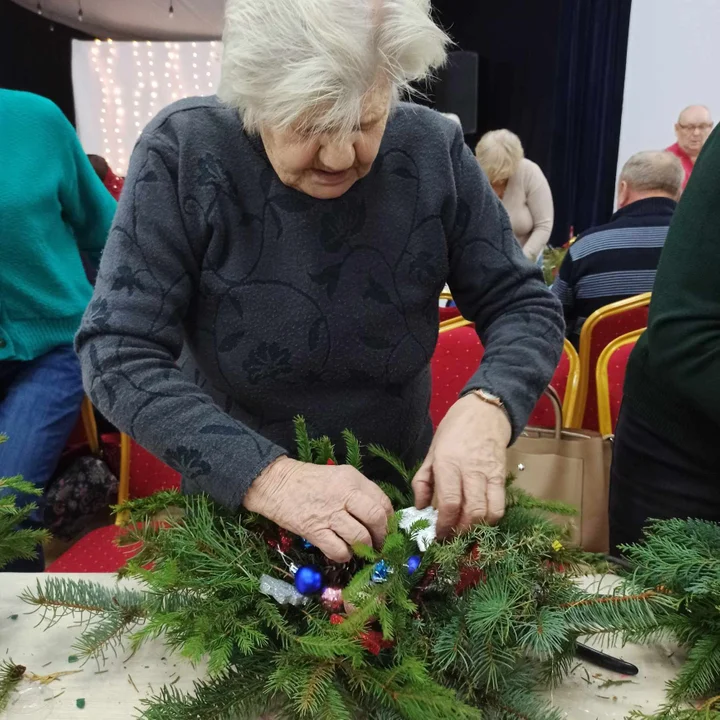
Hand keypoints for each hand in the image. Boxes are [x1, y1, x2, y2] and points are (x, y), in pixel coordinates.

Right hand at [243, 457, 393, 562]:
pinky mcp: (315, 530)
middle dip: (382, 536)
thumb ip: (359, 492)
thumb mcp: (339, 476)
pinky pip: (339, 550)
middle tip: (380, 545)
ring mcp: (329, 513)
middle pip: (376, 519)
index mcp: (353, 479)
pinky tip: (342, 552)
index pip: (383, 501)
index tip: (387, 529)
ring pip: (360, 537)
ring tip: (362, 550)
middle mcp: (345, 495)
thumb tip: (379, 516)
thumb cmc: (309, 480)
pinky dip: (345, 555)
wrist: (276, 483)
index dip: (389, 520)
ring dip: (365, 548)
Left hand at [413, 394, 510, 536]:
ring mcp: (489, 474)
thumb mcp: (431, 452)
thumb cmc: (453, 431)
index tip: (438, 535)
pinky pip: (500, 505)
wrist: (484, 413)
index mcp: (448, 463)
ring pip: (489, 513)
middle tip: (451, 539)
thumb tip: (419, 507)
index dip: (444, 525)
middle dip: (460, 532)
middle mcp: (470, 470)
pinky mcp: (502, 477)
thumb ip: (422, 481)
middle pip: (471, 512)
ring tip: (464, 533)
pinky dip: (490, 519)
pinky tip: (479, 521)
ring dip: (477, 529)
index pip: (450, 503)